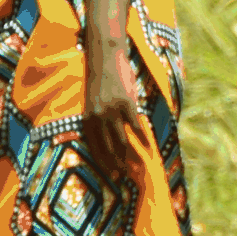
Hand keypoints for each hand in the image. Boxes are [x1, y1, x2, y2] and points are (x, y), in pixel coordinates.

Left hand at [80, 28, 149, 167]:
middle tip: (127, 177)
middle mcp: (97, 119)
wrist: (105, 58)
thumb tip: (110, 141)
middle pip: (110, 149)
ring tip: (139, 167)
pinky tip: (148, 147)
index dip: (105, 165)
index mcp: (87, 120)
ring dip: (132, 157)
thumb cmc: (100, 82)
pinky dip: (143, 138)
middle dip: (118, 165)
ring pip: (123, 141)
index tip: (112, 177)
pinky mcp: (126, 104)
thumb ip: (98, 121)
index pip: (96, 149)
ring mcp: (112, 112)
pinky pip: (136, 127)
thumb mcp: (93, 104)